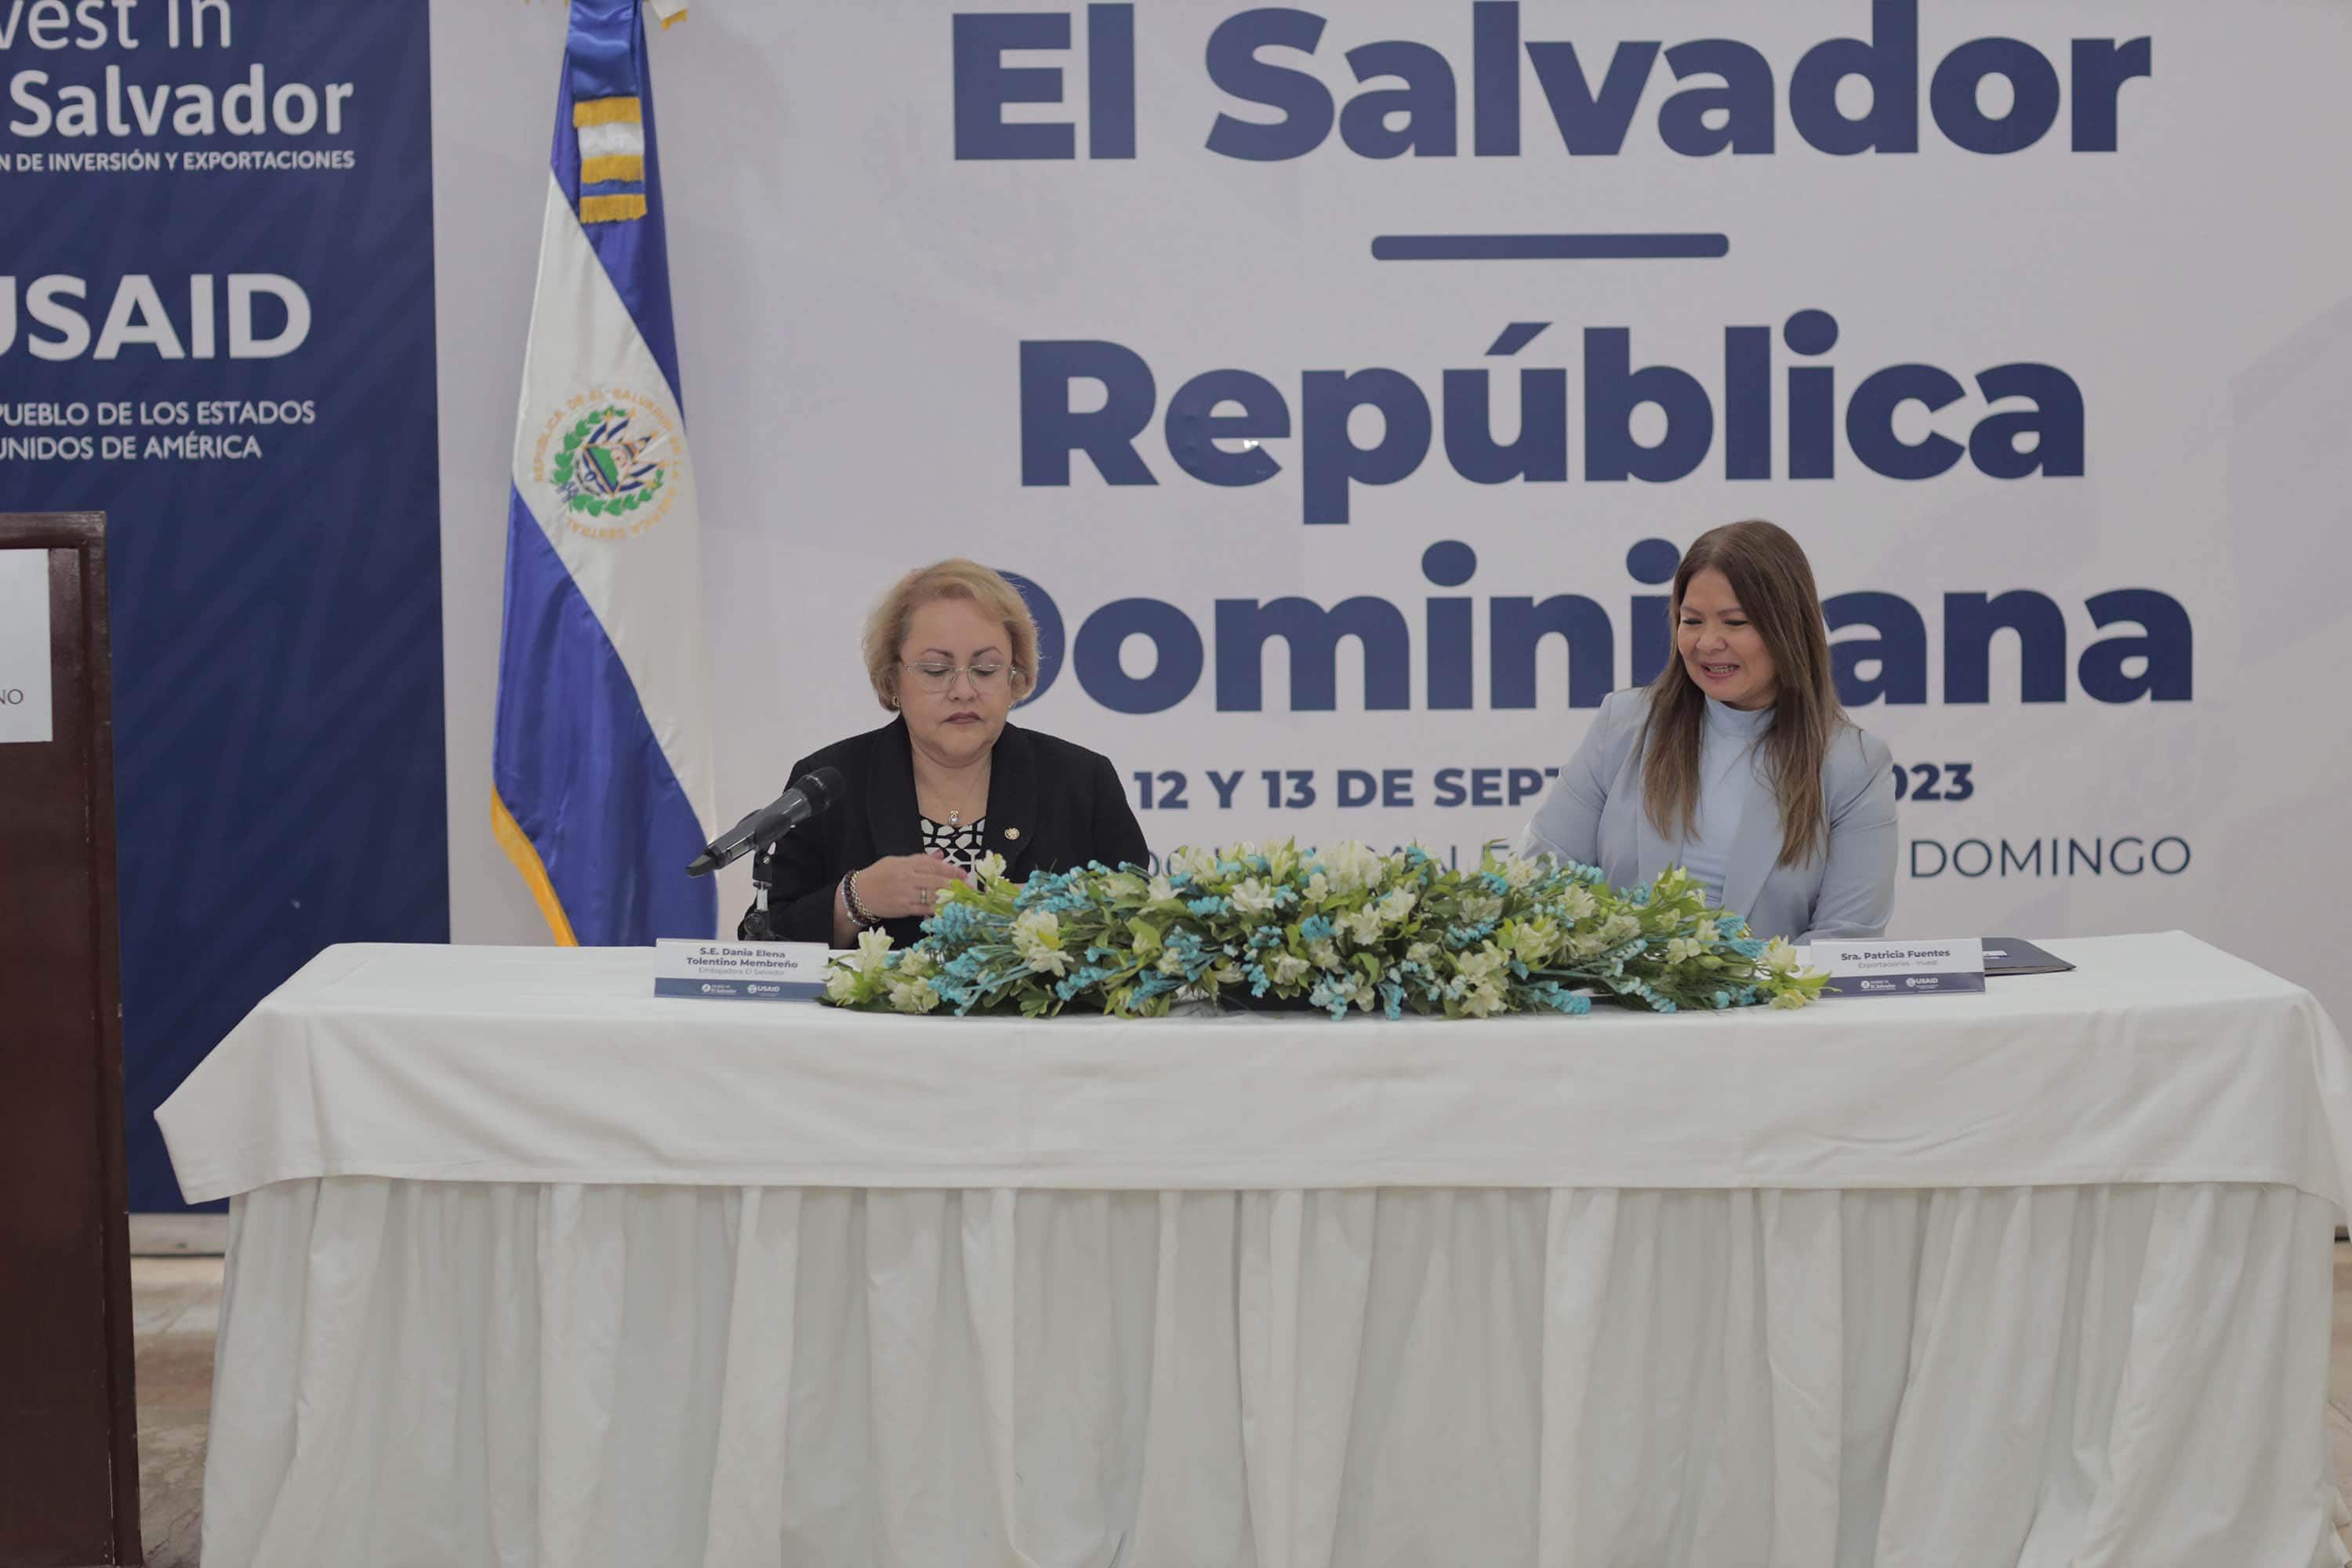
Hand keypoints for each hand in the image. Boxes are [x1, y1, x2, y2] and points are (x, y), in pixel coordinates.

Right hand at [852, 852, 968, 919]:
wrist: (859, 894)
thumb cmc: (878, 875)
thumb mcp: (896, 861)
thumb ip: (920, 859)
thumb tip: (941, 855)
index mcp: (906, 865)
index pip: (932, 865)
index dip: (950, 869)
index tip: (963, 873)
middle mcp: (907, 879)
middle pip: (935, 881)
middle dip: (954, 885)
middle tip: (968, 888)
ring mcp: (905, 895)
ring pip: (932, 896)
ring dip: (950, 898)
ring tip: (963, 899)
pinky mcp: (904, 909)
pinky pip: (924, 910)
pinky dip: (937, 910)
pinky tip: (949, 910)